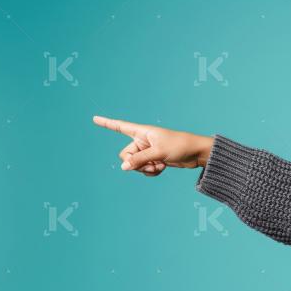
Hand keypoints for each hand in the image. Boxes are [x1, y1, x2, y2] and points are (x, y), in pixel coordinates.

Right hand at [92, 115, 214, 176]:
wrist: (196, 153)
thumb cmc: (180, 146)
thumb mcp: (158, 153)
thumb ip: (139, 160)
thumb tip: (123, 167)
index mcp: (142, 132)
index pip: (120, 127)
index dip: (107, 123)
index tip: (94, 118)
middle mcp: (143, 141)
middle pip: (126, 154)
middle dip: (134, 163)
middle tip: (150, 164)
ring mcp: (148, 151)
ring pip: (134, 164)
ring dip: (144, 169)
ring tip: (159, 166)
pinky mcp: (155, 160)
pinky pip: (144, 169)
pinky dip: (150, 172)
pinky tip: (161, 169)